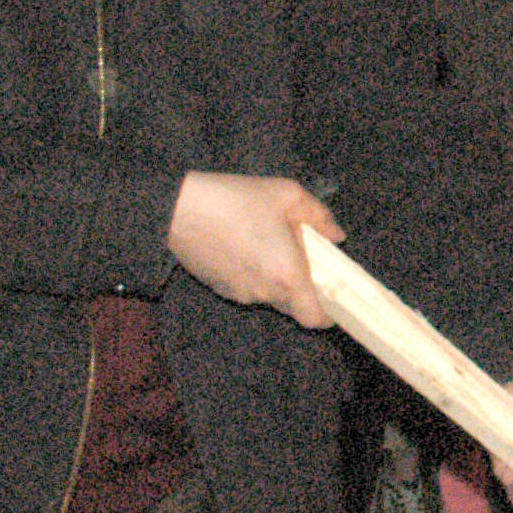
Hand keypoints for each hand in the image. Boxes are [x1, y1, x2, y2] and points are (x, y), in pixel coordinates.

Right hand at [170, 172, 340, 326]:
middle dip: (303, 287)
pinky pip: (247, 288)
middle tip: (302, 257)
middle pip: (294, 305)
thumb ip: (319, 217)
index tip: (334, 297)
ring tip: (269, 243)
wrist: (176, 208)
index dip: (328, 314)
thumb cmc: (236, 199)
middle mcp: (264, 293)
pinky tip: (246, 246)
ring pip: (270, 296)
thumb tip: (336, 236)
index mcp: (287, 276)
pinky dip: (254, 275)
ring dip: (277, 278)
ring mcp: (239, 293)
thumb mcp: (287, 194)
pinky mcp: (219, 288)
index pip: (315, 318)